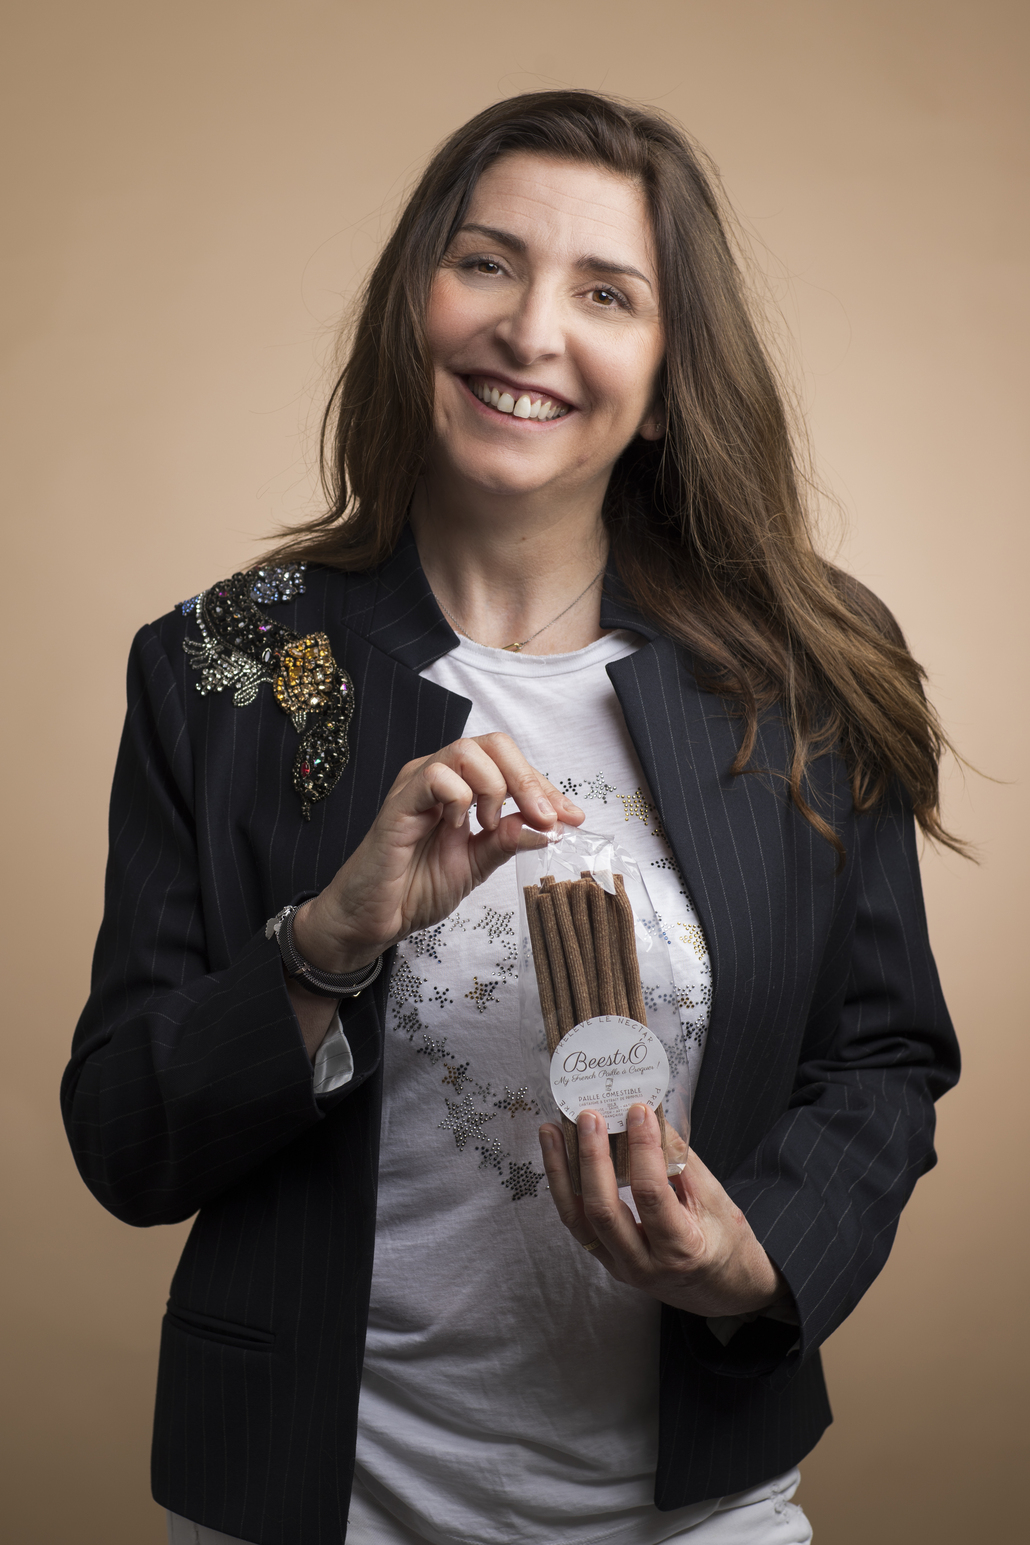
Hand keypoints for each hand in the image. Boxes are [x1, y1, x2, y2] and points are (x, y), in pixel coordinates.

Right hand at [292, 733, 583, 975]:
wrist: (373, 919)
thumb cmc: (414, 888)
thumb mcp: (476, 866)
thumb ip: (507, 842)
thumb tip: (548, 826)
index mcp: (460, 788)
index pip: (510, 765)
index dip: (546, 787)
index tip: (573, 818)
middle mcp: (438, 777)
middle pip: (494, 744)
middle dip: (530, 780)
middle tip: (547, 818)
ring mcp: (417, 785)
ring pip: (467, 750)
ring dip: (495, 787)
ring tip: (491, 824)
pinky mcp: (399, 803)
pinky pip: (436, 776)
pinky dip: (460, 798)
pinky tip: (456, 826)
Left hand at [539, 1103, 789, 1317]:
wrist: (722, 1293)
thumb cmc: (727, 1245)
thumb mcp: (717, 1201)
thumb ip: (681, 1161)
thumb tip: (650, 1116)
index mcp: (681, 1250)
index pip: (651, 1195)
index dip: (642, 1149)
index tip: (637, 1111)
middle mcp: (644, 1264)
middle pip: (604, 1210)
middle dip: (592, 1158)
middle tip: (589, 1116)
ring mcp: (619, 1266)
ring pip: (579, 1219)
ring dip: (562, 1171)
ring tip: (551, 1130)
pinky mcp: (606, 1260)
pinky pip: (577, 1223)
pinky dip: (564, 1187)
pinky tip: (557, 1157)